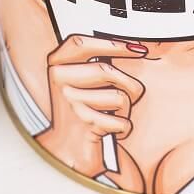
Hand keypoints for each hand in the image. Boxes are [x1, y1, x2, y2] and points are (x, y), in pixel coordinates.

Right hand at [36, 34, 147, 181]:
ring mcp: (70, 103)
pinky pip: (121, 122)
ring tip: (112, 116)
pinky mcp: (85, 125)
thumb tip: (138, 47)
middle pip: (105, 71)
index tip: (138, 49)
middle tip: (133, 95)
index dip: (111, 44)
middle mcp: (58, 82)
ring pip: (119, 97)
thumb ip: (97, 62)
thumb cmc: (80, 112)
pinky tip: (111, 131)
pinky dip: (123, 128)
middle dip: (128, 85)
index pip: (80, 44)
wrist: (68, 149)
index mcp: (55, 65)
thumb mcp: (80, 81)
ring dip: (125, 110)